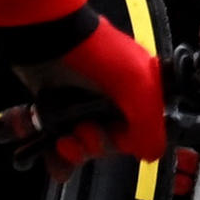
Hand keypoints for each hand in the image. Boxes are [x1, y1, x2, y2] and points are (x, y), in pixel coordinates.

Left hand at [29, 15, 167, 167]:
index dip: (126, 141)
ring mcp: (83, 107)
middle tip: (81, 131)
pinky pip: (59, 146)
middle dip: (96, 145)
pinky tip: (55, 162)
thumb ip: (149, 125)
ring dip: (74, 153)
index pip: (140, 134)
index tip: (111, 134)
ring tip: (62, 141)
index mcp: (140, 94)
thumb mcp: (137, 86)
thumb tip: (151, 155)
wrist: (47, 36)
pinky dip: (57, 159)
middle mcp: (114, 102)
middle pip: (111, 143)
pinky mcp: (56, 111)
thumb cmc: (96, 54)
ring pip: (85, 147)